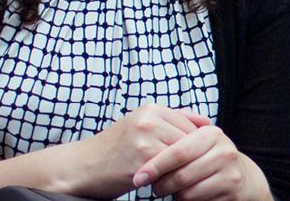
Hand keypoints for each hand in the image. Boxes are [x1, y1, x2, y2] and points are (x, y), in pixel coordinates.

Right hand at [69, 104, 201, 197]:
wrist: (82, 167)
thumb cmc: (115, 148)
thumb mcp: (142, 125)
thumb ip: (174, 120)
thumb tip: (207, 123)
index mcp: (152, 109)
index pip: (193, 125)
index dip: (195, 145)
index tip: (191, 157)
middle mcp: (149, 120)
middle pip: (190, 140)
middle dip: (189, 157)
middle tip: (181, 169)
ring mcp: (146, 140)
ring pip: (182, 156)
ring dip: (180, 168)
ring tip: (168, 174)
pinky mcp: (142, 161)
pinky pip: (170, 171)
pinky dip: (169, 178)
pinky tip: (159, 181)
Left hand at [133, 111, 271, 199]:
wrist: (243, 177)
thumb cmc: (210, 157)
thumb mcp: (198, 140)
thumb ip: (178, 130)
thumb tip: (148, 131)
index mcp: (212, 134)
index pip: (177, 152)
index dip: (155, 166)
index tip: (139, 177)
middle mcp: (224, 152)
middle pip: (181, 175)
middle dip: (161, 185)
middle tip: (155, 187)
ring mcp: (230, 173)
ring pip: (187, 192)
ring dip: (174, 195)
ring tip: (172, 190)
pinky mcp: (232, 192)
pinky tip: (188, 195)